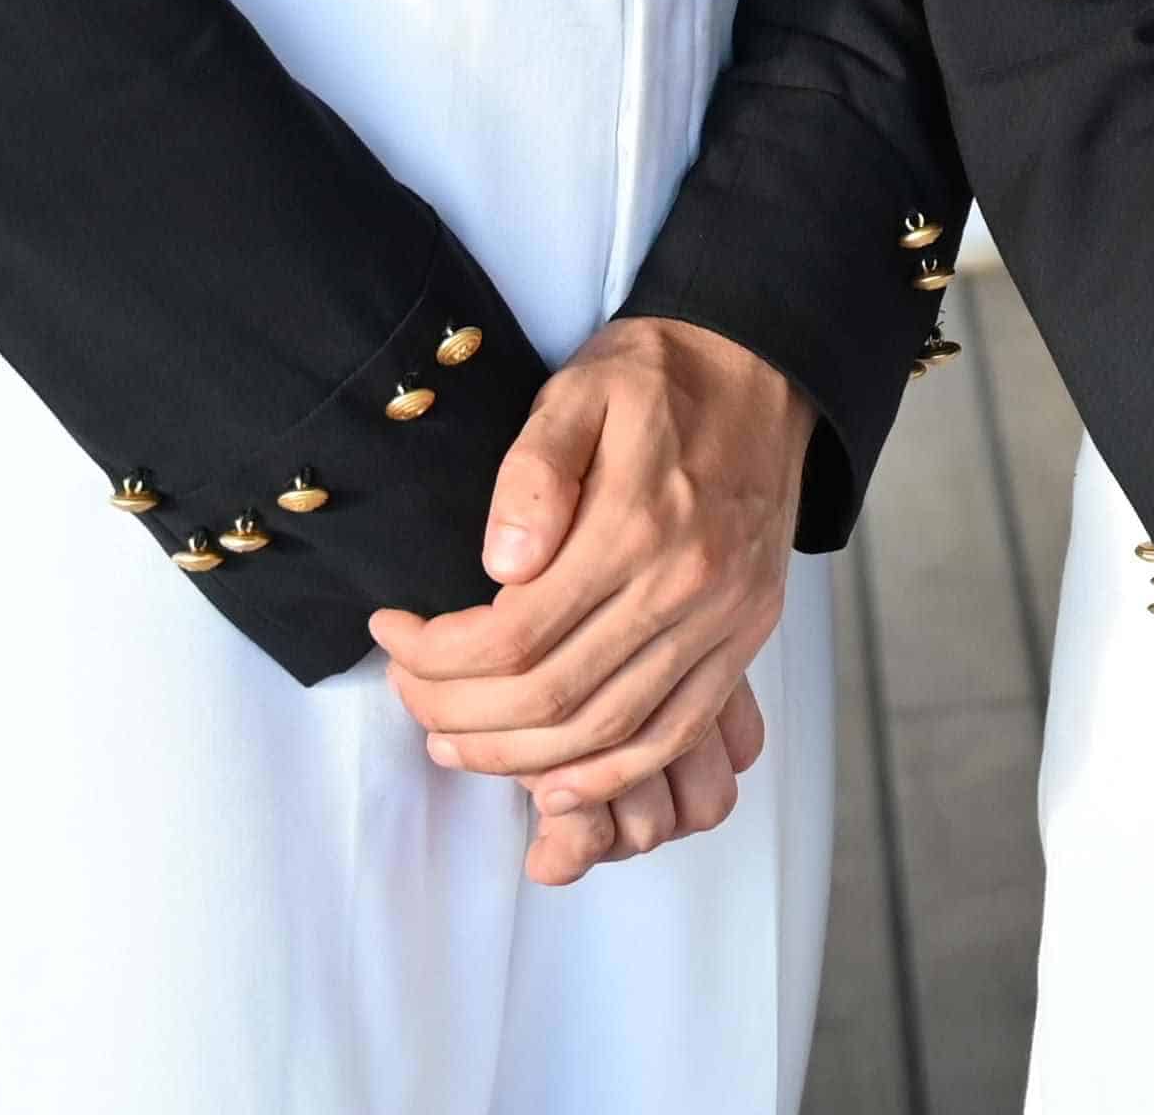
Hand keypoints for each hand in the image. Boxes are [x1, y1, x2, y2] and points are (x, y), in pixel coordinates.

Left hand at [368, 315, 812, 885]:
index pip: (512, 634)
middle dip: (457, 712)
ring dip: (518, 756)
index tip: (390, 632)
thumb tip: (500, 566)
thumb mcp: (579, 391)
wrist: (763, 369)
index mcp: (637, 524)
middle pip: (551, 697)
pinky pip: (676, 732)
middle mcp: (686, 584)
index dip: (434, 656)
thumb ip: (534, 472)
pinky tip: (555, 784)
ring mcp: (723, 619)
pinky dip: (612, 775)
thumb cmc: (656, 380)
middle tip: (409, 691)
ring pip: (607, 730)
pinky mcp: (745, 636)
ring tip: (454, 741)